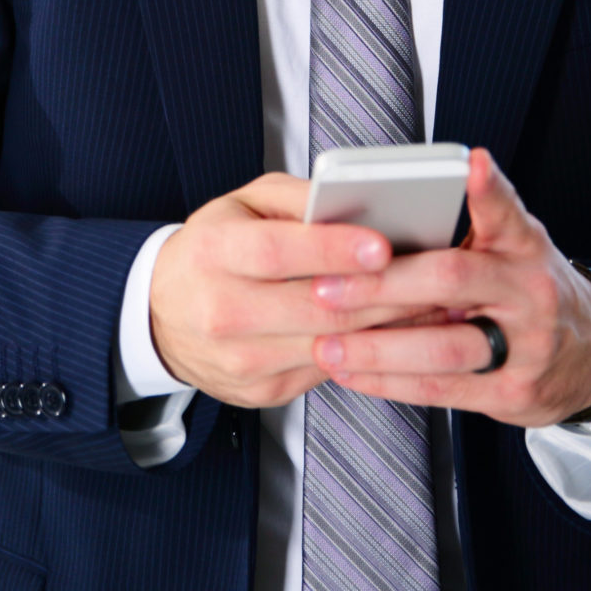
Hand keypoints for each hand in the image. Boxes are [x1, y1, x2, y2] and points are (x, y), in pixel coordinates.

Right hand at [148, 173, 437, 408]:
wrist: (161, 315)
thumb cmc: (211, 251)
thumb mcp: (242, 204)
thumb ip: (298, 200)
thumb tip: (355, 200)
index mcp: (212, 254)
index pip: (277, 253)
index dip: (333, 250)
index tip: (381, 243)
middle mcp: (221, 312)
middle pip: (314, 307)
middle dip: (381, 292)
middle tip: (430, 275)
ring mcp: (241, 360)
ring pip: (329, 345)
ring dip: (387, 325)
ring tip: (428, 301)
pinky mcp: (262, 391)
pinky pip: (328, 370)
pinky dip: (368, 351)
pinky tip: (395, 330)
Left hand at [305, 150, 590, 426]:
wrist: (587, 357)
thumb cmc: (526, 291)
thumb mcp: (511, 249)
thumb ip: (462, 230)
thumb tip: (377, 224)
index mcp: (523, 245)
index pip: (505, 211)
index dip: (488, 189)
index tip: (471, 164)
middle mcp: (528, 291)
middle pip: (452, 280)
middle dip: (382, 285)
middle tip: (326, 287)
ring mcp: (525, 345)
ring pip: (443, 347)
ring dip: (377, 349)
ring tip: (327, 344)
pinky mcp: (511, 392)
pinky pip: (441, 389)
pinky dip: (390, 383)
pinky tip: (352, 374)